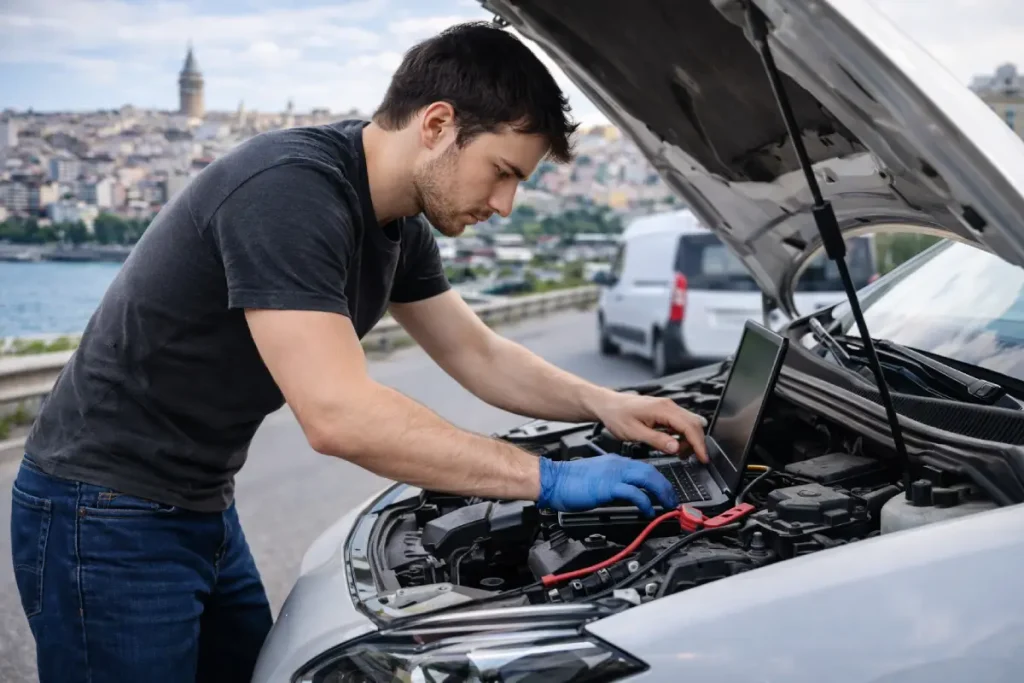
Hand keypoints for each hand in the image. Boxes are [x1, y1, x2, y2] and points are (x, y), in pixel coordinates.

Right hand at [536, 454, 678, 516]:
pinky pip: (634, 493)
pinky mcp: (608, 487)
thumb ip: (614, 483)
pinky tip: (649, 511)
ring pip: (647, 479)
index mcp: (615, 462)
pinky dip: (645, 502)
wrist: (553, 480)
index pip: (644, 468)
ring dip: (661, 493)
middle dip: (665, 487)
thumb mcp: (597, 478)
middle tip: (672, 500)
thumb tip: (627, 495)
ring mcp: (614, 475)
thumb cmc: (569, 481)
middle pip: (651, 472)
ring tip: (667, 506)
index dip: (659, 481)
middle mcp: (618, 465)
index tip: (665, 492)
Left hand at [591, 393, 708, 462]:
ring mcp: (667, 407)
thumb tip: (676, 448)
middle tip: (694, 459)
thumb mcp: (635, 432)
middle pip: (694, 424)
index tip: (703, 458)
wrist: (607, 405)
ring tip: (679, 453)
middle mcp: (668, 406)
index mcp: (663, 409)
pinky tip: (674, 444)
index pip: (689, 427)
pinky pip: (680, 423)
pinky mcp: (664, 411)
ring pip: (689, 423)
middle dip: (697, 443)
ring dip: (689, 440)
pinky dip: (682, 435)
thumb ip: (657, 440)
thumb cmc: (617, 416)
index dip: (699, 444)